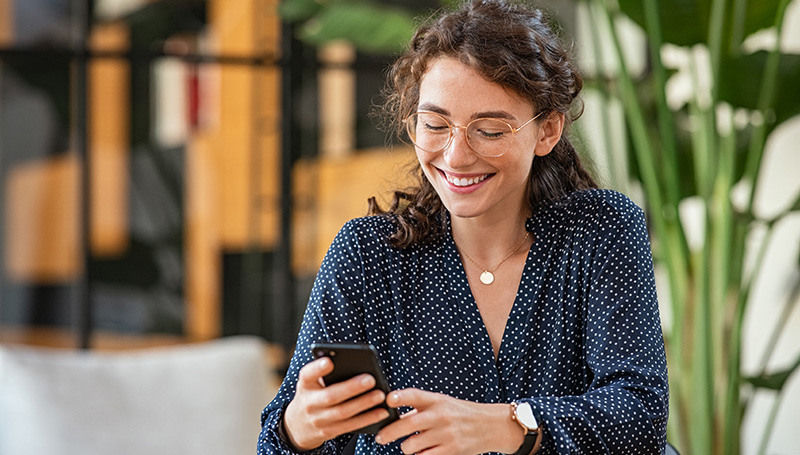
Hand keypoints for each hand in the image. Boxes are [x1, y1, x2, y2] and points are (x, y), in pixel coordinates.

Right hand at [282, 357, 390, 450]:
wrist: (298, 425)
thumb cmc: (313, 394)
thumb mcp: (312, 383)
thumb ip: (327, 374)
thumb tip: (355, 364)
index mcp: (305, 384)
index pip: (307, 374)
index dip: (318, 368)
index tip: (329, 361)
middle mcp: (309, 402)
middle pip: (331, 396)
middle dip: (351, 388)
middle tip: (371, 379)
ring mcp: (318, 420)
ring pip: (343, 412)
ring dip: (364, 404)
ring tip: (380, 395)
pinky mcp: (329, 432)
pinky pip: (350, 426)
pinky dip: (367, 419)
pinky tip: (382, 412)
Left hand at [375, 389, 524, 454]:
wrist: (491, 426)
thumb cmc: (460, 413)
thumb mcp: (443, 402)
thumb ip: (420, 407)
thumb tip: (393, 416)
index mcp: (437, 400)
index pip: (415, 395)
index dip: (400, 397)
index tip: (387, 399)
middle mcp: (440, 415)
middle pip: (408, 424)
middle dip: (389, 433)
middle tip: (380, 437)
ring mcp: (446, 434)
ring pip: (411, 445)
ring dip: (405, 447)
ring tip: (408, 445)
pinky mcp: (451, 450)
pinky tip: (421, 451)